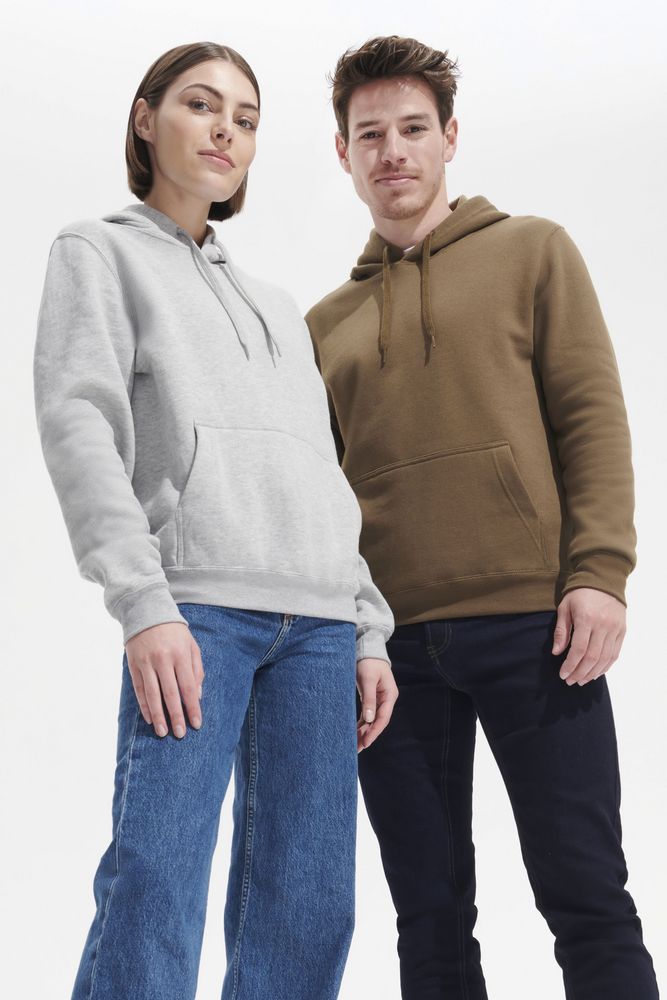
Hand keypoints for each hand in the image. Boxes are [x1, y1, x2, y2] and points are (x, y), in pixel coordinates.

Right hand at [125, 621, 204, 737]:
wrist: (146, 611)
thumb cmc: (175, 632)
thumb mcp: (192, 645)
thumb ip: (197, 670)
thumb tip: (198, 696)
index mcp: (181, 654)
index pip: (188, 687)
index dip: (193, 707)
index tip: (197, 724)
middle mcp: (163, 659)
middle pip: (171, 694)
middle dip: (176, 716)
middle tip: (180, 734)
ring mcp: (146, 662)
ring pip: (152, 694)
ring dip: (158, 716)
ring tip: (163, 732)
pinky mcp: (133, 665)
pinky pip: (139, 689)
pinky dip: (144, 706)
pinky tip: (150, 718)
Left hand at [356, 656, 398, 751]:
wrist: (367, 649)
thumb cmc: (368, 662)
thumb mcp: (367, 679)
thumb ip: (369, 699)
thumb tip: (369, 719)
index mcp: (389, 695)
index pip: (383, 718)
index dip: (374, 731)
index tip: (365, 742)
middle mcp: (386, 699)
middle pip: (378, 722)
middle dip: (368, 735)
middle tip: (357, 749)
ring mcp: (380, 700)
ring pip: (372, 720)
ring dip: (364, 732)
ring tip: (355, 745)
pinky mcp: (372, 698)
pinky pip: (368, 715)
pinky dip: (362, 724)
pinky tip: (355, 733)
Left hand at [553, 587, 626, 685]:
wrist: (603, 580)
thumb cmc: (580, 594)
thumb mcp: (565, 608)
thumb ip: (561, 631)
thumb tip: (556, 652)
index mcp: (586, 619)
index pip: (579, 649)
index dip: (570, 665)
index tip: (563, 674)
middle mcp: (603, 625)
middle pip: (592, 657)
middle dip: (580, 672)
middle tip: (571, 681)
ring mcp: (615, 629)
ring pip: (605, 658)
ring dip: (593, 673)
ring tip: (582, 680)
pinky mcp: (622, 631)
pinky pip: (615, 653)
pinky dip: (606, 666)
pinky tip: (596, 672)